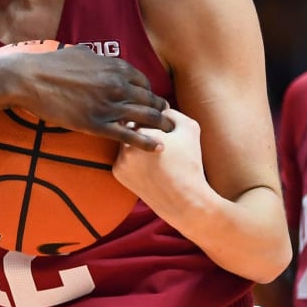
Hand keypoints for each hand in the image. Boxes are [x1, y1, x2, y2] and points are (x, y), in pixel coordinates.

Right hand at [11, 46, 172, 150]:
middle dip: (161, 110)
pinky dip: (146, 142)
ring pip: (145, 118)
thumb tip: (104, 59)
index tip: (150, 101)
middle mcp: (116, 85)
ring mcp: (107, 106)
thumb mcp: (81, 53)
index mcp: (115, 67)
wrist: (29, 79)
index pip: (144, 82)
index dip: (149, 93)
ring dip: (161, 126)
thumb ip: (100, 58)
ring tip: (170, 133)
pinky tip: (158, 147)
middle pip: (150, 100)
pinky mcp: (96, 124)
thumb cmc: (51, 65)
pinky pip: (128, 135)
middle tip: (168, 119)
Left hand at [111, 108, 209, 224]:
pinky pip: (122, 157)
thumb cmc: (189, 163)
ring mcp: (119, 158)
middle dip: (142, 131)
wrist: (183, 199)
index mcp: (142, 130)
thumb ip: (171, 112)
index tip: (163, 128)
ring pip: (125, 142)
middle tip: (160, 144)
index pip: (140, 112)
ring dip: (135, 144)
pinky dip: (132, 159)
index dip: (152, 119)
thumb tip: (158, 107)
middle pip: (129, 126)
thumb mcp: (189, 129)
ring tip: (155, 157)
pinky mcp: (117, 172)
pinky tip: (148, 168)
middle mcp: (126, 143)